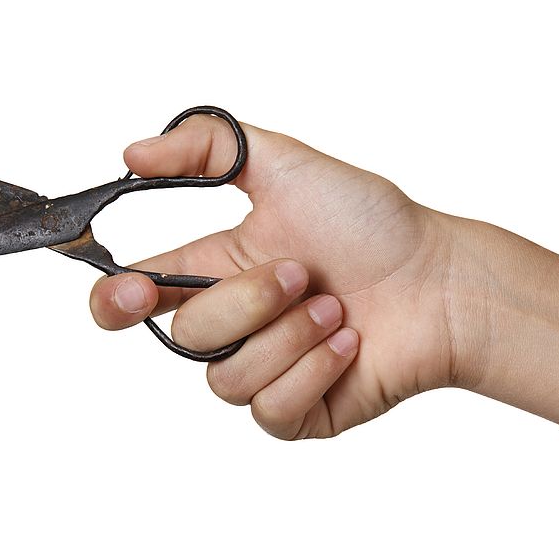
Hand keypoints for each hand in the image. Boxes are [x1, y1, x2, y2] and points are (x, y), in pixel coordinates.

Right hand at [89, 115, 456, 438]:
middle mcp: (233, 324)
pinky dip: (312, 371)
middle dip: (246, 301)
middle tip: (301, 273)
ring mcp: (263, 371)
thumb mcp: (288, 165)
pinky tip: (347, 345)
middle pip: (187, 335)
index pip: (139, 295)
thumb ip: (208, 147)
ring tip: (335, 310)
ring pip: (226, 378)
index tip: (131, 290)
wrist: (441, 282)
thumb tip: (132, 154)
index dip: (117, 299)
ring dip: (287, 336)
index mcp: (217, 270)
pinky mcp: (297, 412)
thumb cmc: (373, 225)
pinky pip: (269, 409)